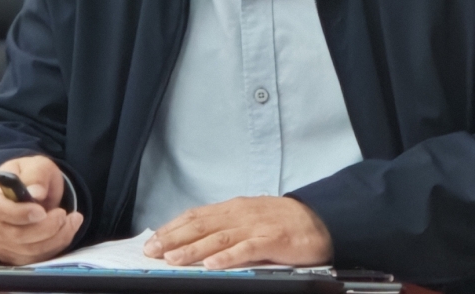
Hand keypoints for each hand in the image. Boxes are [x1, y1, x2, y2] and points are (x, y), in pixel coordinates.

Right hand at [0, 155, 84, 264]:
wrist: (32, 189)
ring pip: (28, 251)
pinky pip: (36, 258)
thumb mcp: (36, 165)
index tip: (42, 211)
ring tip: (73, 219)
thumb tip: (36, 192)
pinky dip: (57, 245)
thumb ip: (36, 176)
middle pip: (16, 236)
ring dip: (56, 237)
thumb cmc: (30, 176)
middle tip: (64, 213)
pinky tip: (67, 229)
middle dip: (46, 227)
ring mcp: (1, 243)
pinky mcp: (15, 255)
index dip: (20, 213)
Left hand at [143, 196, 331, 269]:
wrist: (322, 220)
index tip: (152, 240)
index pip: (197, 215)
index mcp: (235, 208)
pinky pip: (248, 249)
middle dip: (175, 238)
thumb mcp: (250, 218)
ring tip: (174, 259)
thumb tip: (193, 237)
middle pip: (203, 225)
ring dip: (195, 249)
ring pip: (220, 237)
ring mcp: (258, 226)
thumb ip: (226, 225)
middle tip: (153, 251)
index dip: (173, 227)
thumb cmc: (283, 222)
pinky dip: (229, 257)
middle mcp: (242, 214)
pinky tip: (213, 265)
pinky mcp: (273, 240)